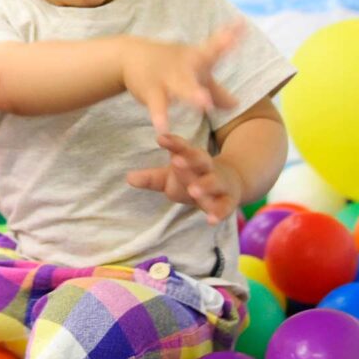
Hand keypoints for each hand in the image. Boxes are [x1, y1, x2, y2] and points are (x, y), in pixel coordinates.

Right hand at [120, 21, 242, 133]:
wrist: (129, 56)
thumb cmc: (169, 66)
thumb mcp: (194, 74)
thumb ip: (216, 91)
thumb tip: (237, 104)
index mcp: (198, 57)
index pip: (216, 45)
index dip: (229, 36)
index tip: (243, 23)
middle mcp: (185, 64)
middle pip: (202, 61)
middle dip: (218, 52)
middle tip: (231, 43)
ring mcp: (167, 76)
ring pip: (182, 86)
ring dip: (193, 93)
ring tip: (206, 104)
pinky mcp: (151, 90)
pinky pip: (157, 105)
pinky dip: (159, 117)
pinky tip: (162, 129)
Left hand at [126, 133, 244, 224]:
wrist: (230, 182)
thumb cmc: (193, 177)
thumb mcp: (172, 176)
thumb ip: (151, 178)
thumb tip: (128, 178)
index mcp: (192, 158)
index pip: (182, 148)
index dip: (172, 143)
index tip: (160, 138)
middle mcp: (207, 168)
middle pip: (200, 160)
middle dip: (189, 160)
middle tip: (177, 161)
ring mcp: (219, 183)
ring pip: (213, 182)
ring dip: (204, 186)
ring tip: (193, 191)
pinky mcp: (228, 200)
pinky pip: (225, 206)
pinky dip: (219, 213)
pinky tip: (211, 220)